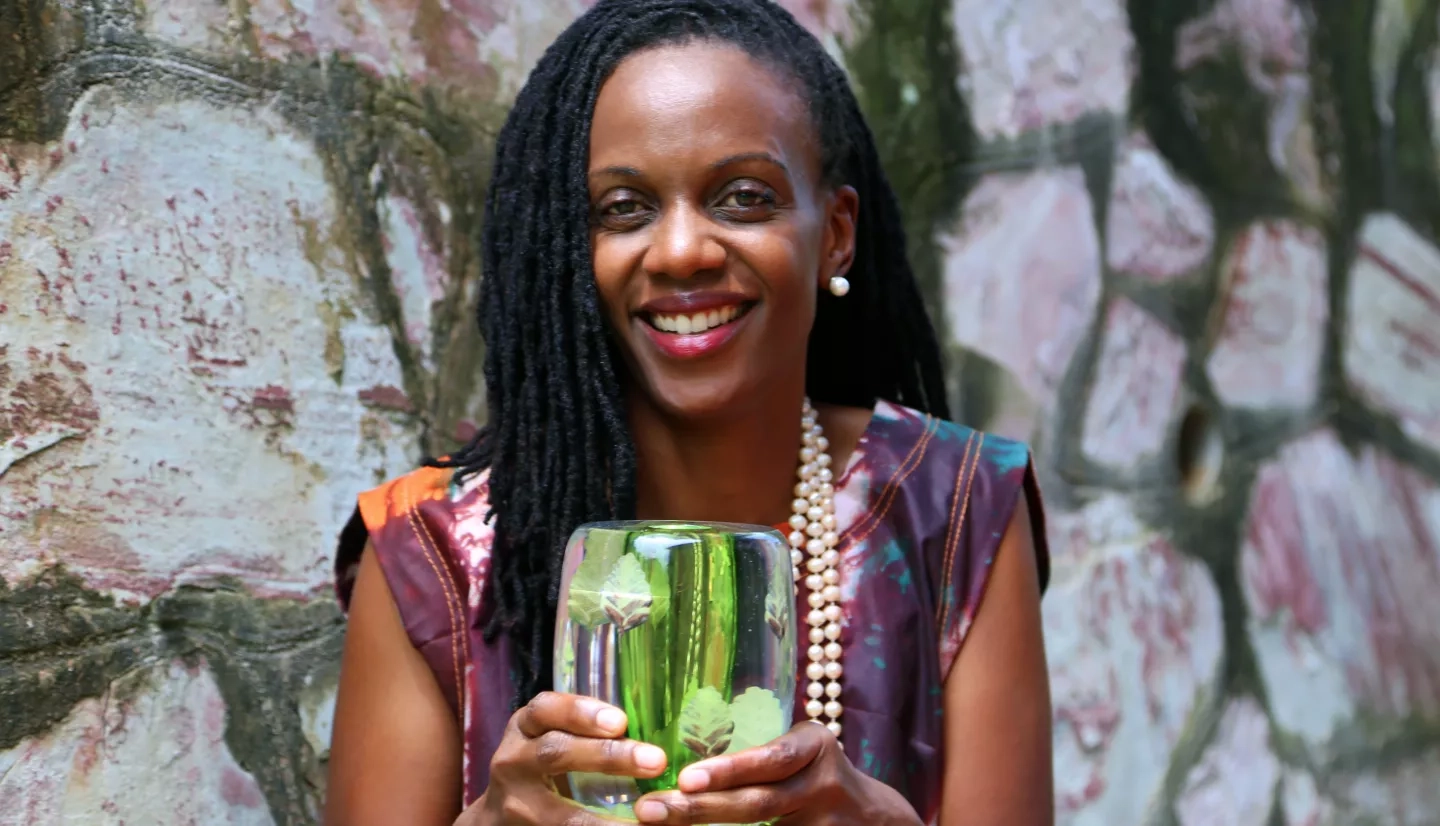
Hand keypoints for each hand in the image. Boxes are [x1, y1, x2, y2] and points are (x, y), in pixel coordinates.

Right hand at [458, 692, 668, 824]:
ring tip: (650, 816)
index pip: (546, 710)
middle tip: (655, 761)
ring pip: (562, 814)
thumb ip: (588, 731)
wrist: (500, 815)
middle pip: (556, 753)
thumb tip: (656, 731)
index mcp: (525, 727)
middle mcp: (514, 761)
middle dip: (607, 756)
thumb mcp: (552, 736)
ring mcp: (516, 804)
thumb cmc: (543, 764)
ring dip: (609, 820)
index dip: (582, 712)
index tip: (621, 721)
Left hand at [629, 722, 921, 824]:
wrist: (875, 817)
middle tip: (650, 809)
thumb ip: (762, 752)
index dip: (729, 770)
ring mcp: (823, 823)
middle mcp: (822, 784)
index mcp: (815, 746)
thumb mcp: (802, 749)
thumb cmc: (817, 773)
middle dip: (699, 809)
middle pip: (757, 804)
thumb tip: (680, 754)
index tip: (685, 778)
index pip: (771, 759)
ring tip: (662, 825)